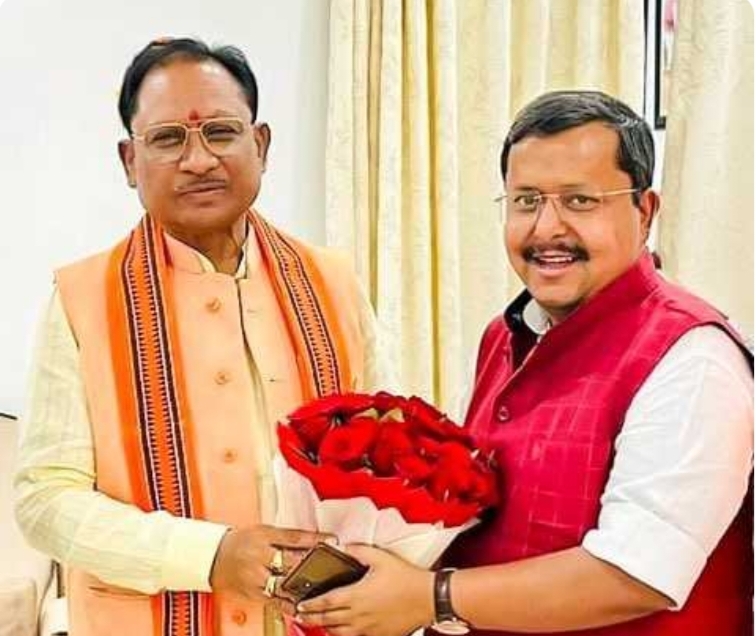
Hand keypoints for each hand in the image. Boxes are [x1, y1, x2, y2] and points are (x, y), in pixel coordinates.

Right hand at [210, 525, 330, 601]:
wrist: (212, 557)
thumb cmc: (241, 541)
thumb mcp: (263, 531)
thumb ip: (287, 537)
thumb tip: (315, 539)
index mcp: (263, 536)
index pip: (293, 537)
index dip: (315, 539)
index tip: (333, 540)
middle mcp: (259, 556)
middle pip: (290, 562)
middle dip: (312, 565)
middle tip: (332, 566)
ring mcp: (256, 577)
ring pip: (284, 584)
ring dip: (304, 586)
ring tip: (322, 588)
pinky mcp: (253, 593)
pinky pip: (274, 601)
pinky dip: (290, 604)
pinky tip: (303, 607)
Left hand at [295, 545, 434, 635]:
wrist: (427, 598)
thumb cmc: (406, 578)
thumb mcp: (381, 557)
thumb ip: (358, 550)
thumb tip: (342, 546)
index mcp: (356, 595)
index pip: (325, 602)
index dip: (310, 604)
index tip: (300, 605)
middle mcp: (359, 615)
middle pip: (327, 619)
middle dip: (311, 617)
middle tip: (300, 616)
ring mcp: (368, 628)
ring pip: (339, 632)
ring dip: (325, 627)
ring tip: (318, 623)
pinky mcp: (378, 635)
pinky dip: (343, 634)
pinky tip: (343, 630)